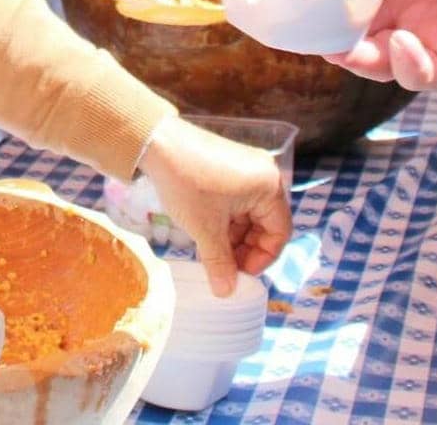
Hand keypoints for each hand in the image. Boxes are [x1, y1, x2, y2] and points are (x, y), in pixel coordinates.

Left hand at [138, 118, 291, 295]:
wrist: (156, 143)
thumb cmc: (186, 183)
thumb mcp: (205, 229)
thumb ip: (219, 262)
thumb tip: (226, 292)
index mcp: (269, 187)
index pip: (280, 233)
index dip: (261, 259)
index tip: (239, 275)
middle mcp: (264, 175)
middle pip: (265, 224)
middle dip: (244, 249)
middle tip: (224, 267)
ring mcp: (247, 169)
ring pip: (248, 215)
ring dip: (232, 237)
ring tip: (211, 252)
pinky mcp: (229, 166)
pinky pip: (236, 202)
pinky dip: (225, 221)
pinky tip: (206, 233)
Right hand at [328, 0, 436, 88]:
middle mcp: (405, 3)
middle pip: (350, 19)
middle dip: (323, 24)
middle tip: (303, 21)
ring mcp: (425, 35)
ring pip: (372, 53)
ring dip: (351, 53)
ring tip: (342, 45)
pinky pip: (414, 72)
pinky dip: (401, 64)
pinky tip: (402, 44)